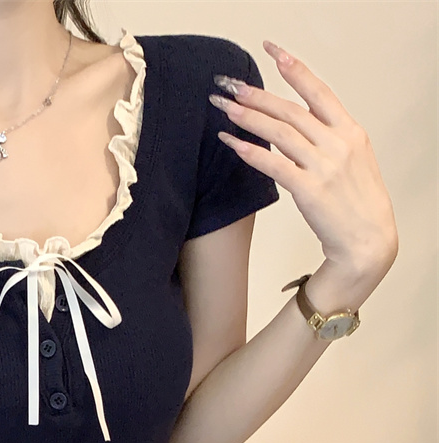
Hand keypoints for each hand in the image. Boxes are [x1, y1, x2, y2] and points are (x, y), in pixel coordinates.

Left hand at [210, 41, 397, 301]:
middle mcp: (337, 143)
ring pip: (279, 133)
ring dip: (248, 118)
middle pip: (290, 110)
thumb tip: (296, 124)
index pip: (318, 91)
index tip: (271, 51)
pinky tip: (232, 143)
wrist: (367, 241)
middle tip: (230, 85)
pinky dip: (251, 152)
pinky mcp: (309, 190)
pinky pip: (274, 165)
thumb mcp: (352, 160)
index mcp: (350, 131)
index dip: (293, 69)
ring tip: (224, 108)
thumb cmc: (357, 203)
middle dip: (257, 95)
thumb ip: (328, 138)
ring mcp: (324, 166)